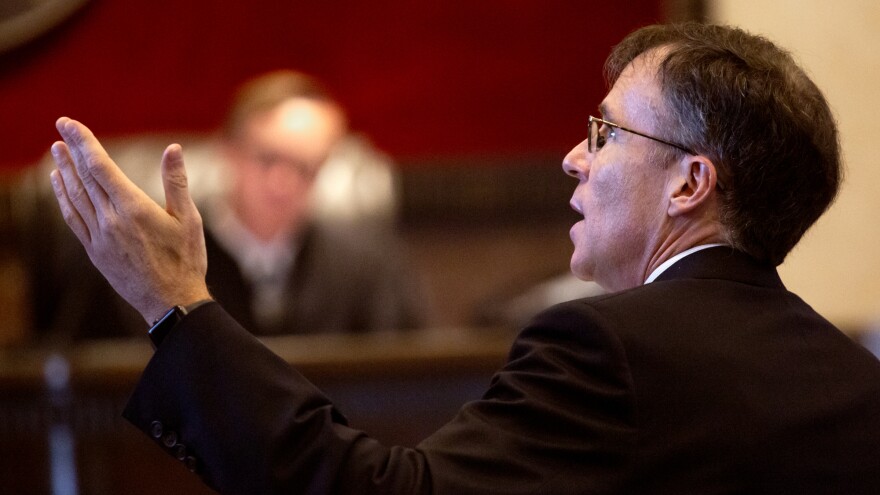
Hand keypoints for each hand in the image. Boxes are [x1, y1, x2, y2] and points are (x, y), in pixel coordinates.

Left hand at [49, 117, 211, 323]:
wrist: (171, 302)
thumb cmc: (186, 260)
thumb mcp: (189, 219)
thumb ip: (177, 182)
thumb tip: (173, 148)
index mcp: (134, 208)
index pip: (101, 166)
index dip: (83, 142)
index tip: (70, 123)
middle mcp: (111, 220)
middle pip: (84, 177)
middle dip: (71, 150)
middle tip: (60, 127)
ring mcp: (100, 237)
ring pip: (75, 196)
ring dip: (63, 171)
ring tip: (55, 150)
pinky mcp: (95, 251)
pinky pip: (73, 218)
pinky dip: (63, 198)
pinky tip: (59, 185)